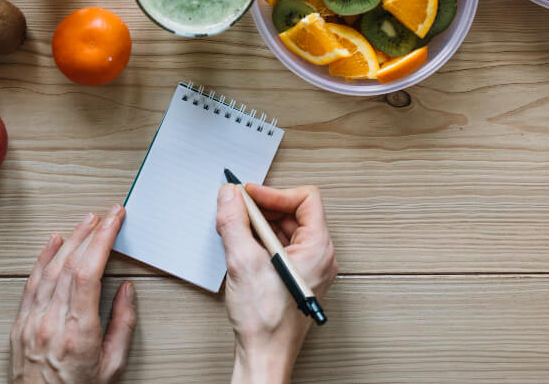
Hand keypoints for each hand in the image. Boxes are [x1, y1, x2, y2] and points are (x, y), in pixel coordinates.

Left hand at [10, 205, 135, 383]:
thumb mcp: (113, 366)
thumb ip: (122, 324)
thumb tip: (126, 290)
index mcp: (78, 333)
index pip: (89, 272)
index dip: (103, 239)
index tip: (115, 220)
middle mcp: (51, 322)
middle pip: (70, 264)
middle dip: (91, 233)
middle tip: (107, 214)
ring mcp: (32, 322)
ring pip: (50, 269)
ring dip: (70, 240)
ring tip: (86, 222)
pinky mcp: (20, 325)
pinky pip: (31, 283)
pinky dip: (42, 258)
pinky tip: (53, 242)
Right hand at [216, 184, 337, 383]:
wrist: (265, 356)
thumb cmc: (266, 321)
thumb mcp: (243, 262)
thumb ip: (234, 222)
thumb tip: (230, 196)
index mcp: (318, 248)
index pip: (306, 199)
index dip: (275, 192)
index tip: (250, 195)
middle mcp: (319, 256)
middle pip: (294, 213)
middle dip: (264, 208)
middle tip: (238, 208)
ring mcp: (308, 269)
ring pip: (286, 230)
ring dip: (260, 225)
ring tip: (236, 228)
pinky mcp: (295, 278)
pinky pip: (281, 247)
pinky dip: (261, 241)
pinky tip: (242, 247)